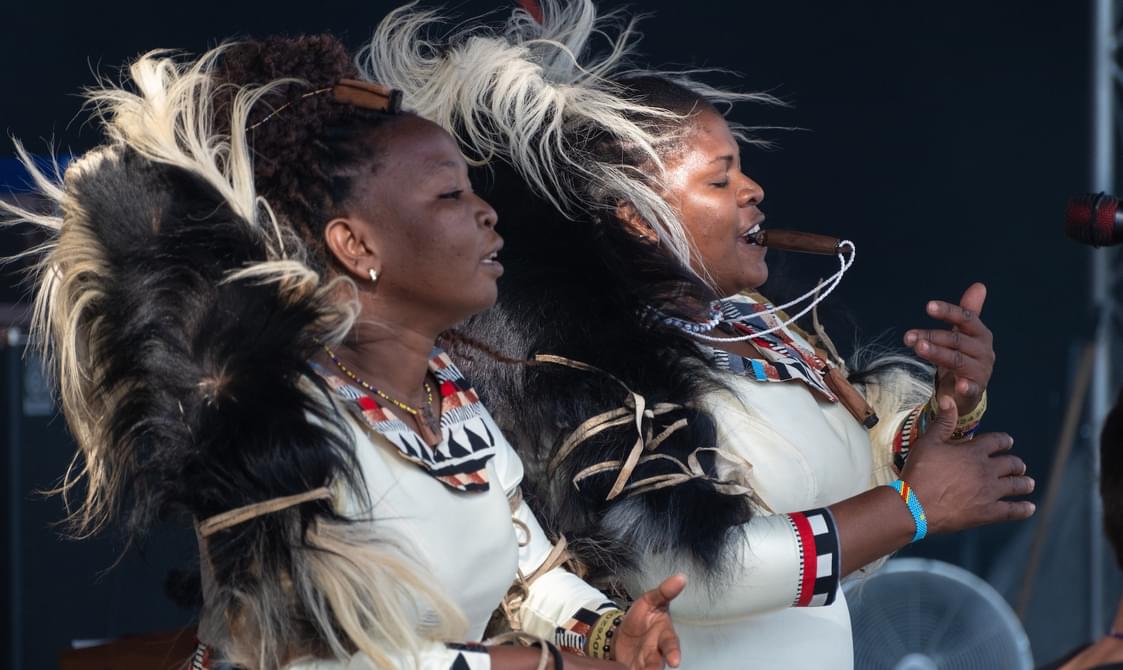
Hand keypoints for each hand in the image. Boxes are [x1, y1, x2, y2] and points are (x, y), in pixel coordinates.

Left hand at [611, 574, 685, 669]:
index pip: (670, 643)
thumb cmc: (640, 617)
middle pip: (659, 662)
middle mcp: (657, 651)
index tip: (675, 661)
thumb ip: (664, 592)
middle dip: (656, 668)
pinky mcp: (633, 668)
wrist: (620, 632)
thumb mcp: (649, 601)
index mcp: (664, 634)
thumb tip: (681, 577)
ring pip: (649, 669)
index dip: (673, 652)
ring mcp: (645, 662)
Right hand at [900, 396, 1034, 534]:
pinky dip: (1023, 509)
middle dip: (1017, 464)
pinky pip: (1012, 510)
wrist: (914, 505)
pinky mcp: (988, 512)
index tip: (1008, 442)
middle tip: (1019, 466)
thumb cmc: (919, 472)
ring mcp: (989, 492)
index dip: (1005, 441)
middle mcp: (986, 470)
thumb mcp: (928, 442)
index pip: (997, 441)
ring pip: (1016, 485)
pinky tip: (1029, 507)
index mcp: (974, 451)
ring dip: (1024, 483)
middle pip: (1011, 464)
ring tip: (1028, 483)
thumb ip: (942, 422)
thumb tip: (949, 399)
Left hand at [904, 282, 994, 415]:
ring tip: (918, 348)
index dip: (947, 311)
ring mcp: (981, 371)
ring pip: (957, 360)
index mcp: (980, 334)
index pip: (966, 318)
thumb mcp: (964, 333)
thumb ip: (968, 311)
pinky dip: (965, 387)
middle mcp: (983, 351)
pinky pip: (971, 388)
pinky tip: (958, 386)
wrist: (969, 388)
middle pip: (956, 340)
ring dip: (937, 353)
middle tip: (909, 336)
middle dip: (931, 336)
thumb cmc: (964, 356)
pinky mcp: (975, 390)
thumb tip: (979, 285)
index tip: (928, 306)